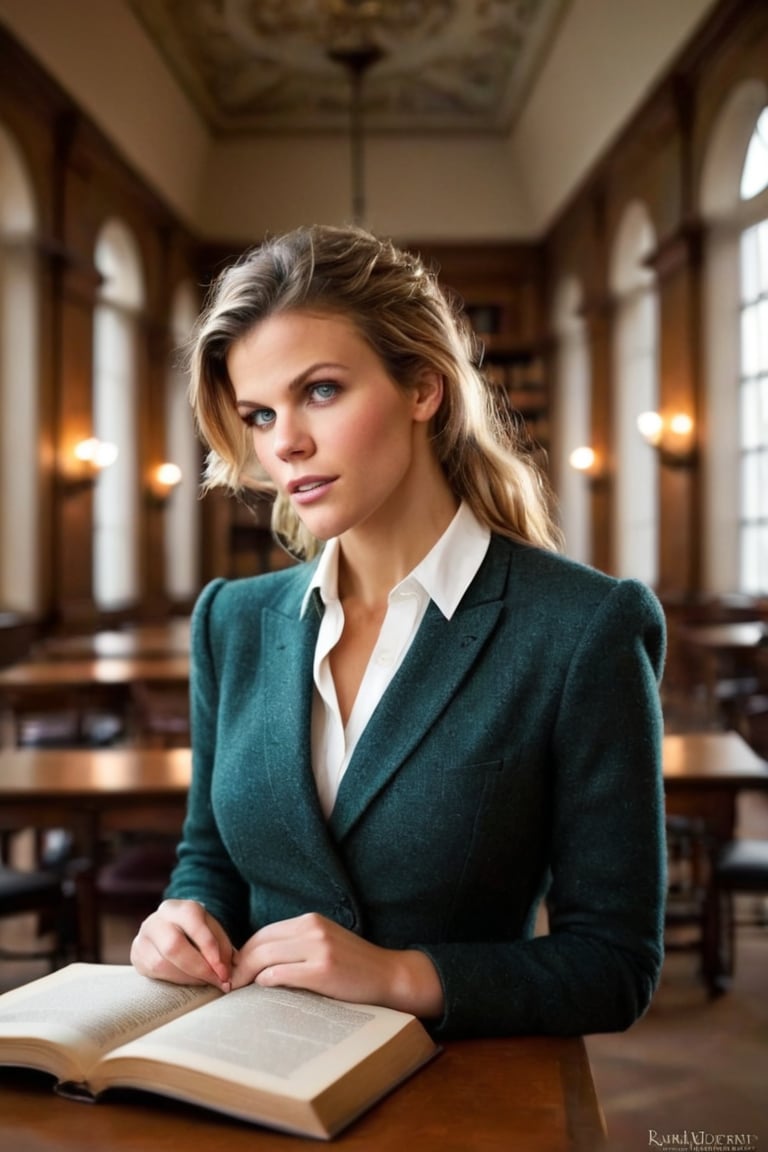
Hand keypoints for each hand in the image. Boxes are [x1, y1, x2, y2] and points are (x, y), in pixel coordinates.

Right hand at [130, 899, 234, 991]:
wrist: (172, 930)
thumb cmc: (198, 933)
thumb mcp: (213, 932)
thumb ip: (222, 949)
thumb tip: (226, 975)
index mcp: (180, 907)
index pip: (194, 923)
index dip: (210, 949)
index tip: (225, 972)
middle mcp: (157, 919)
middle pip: (174, 945)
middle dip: (199, 968)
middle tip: (217, 981)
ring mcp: (143, 937)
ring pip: (162, 963)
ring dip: (189, 978)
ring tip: (206, 981)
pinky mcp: (137, 955)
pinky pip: (154, 973)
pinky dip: (177, 980)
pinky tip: (190, 980)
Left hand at [229, 912, 443, 1018]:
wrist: (388, 975)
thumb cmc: (354, 965)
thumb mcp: (325, 943)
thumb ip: (297, 945)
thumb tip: (259, 962)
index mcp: (311, 920)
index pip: (264, 933)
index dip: (243, 951)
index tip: (234, 968)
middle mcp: (312, 929)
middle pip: (260, 943)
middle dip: (238, 963)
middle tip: (228, 982)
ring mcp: (318, 948)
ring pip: (265, 956)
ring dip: (246, 974)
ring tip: (237, 989)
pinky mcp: (322, 970)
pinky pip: (280, 974)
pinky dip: (265, 981)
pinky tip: (261, 990)